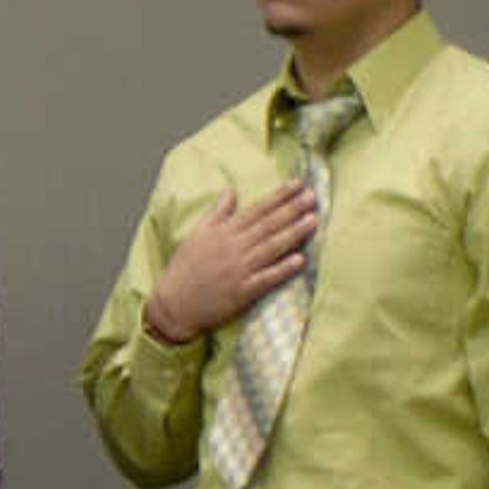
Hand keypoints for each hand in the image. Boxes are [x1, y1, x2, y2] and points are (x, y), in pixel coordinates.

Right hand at [142, 182, 317, 343]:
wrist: (174, 304)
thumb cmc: (185, 268)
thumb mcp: (196, 234)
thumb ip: (217, 212)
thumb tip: (231, 189)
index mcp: (223, 233)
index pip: (256, 210)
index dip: (278, 196)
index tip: (298, 184)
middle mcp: (234, 248)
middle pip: (268, 225)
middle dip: (292, 209)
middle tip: (313, 196)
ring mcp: (240, 270)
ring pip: (271, 248)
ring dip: (294, 233)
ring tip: (314, 220)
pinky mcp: (243, 291)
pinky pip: (267, 278)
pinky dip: (283, 269)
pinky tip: (300, 260)